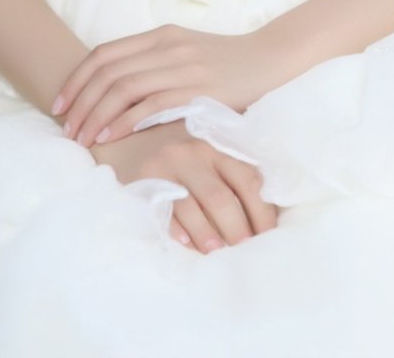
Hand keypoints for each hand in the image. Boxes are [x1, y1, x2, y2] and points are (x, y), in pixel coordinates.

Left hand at [51, 24, 275, 147]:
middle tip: (65, 128)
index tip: (59, 103)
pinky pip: (152, 105)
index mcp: (160, 35)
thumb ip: (152, 64)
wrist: (268, 60)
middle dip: (80, 101)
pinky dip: (125, 121)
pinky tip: (110, 137)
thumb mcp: (183, 53)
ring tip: (82, 138)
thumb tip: (109, 91)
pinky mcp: (198, 89)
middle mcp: (167, 46)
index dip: (77, 79)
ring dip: (97, 115)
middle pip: (108, 71)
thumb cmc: (223, 62)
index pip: (104, 54)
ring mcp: (183, 66)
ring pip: (125, 88)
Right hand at [90, 119, 277, 253]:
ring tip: (218, 254)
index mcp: (216, 144)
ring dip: (207, 236)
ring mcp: (167, 164)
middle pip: (221, 198)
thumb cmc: (178, 154)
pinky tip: (186, 244)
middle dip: (236, 230)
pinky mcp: (144, 178)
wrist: (126, 139)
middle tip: (245, 251)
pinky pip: (163, 210)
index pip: (248, 179)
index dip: (261, 211)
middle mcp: (193, 151)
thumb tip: (266, 213)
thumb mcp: (207, 152)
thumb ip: (232, 170)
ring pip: (192, 206)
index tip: (268, 236)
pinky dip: (177, 231)